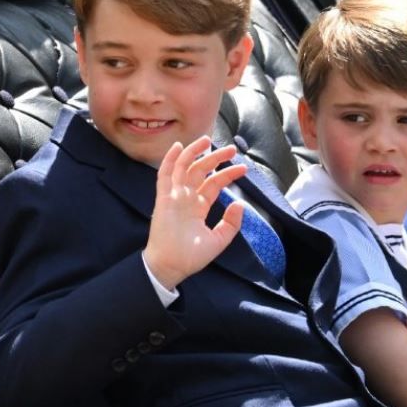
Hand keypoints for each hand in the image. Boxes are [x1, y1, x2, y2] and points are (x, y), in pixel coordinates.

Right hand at [144, 137, 247, 289]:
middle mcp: (186, 198)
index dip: (228, 175)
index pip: (214, 184)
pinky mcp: (163, 199)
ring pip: (184, 168)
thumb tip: (240, 204)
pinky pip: (165, 175)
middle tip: (232, 149)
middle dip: (216, 159)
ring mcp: (174, 197)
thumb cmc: (191, 257)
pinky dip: (170, 160)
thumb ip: (231, 223)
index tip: (243, 169)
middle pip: (201, 171)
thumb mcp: (219, 240)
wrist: (171, 266)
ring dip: (194, 152)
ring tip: (208, 140)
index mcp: (198, 207)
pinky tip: (178, 147)